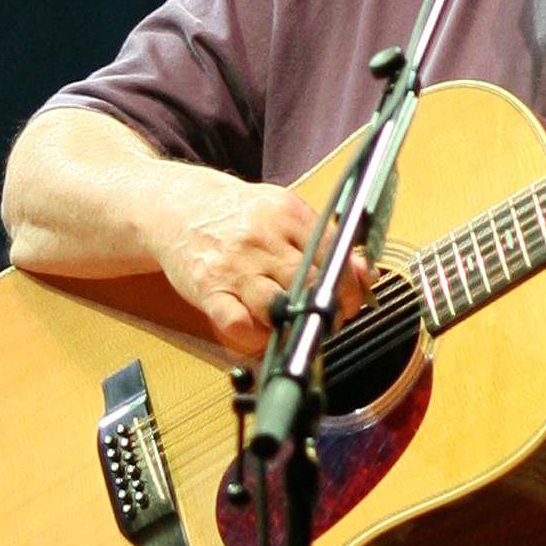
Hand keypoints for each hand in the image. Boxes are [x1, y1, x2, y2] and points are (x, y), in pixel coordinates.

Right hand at [152, 176, 377, 353]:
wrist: (180, 206)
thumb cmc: (240, 215)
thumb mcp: (285, 214)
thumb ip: (324, 240)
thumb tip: (366, 274)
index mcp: (288, 214)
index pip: (334, 254)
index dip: (350, 285)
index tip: (352, 301)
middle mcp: (263, 238)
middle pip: (311, 283)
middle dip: (329, 310)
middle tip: (331, 320)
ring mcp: (235, 265)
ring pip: (278, 307)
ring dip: (295, 326)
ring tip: (299, 328)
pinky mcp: (209, 289)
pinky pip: (237, 324)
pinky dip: (256, 338)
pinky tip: (263, 333)